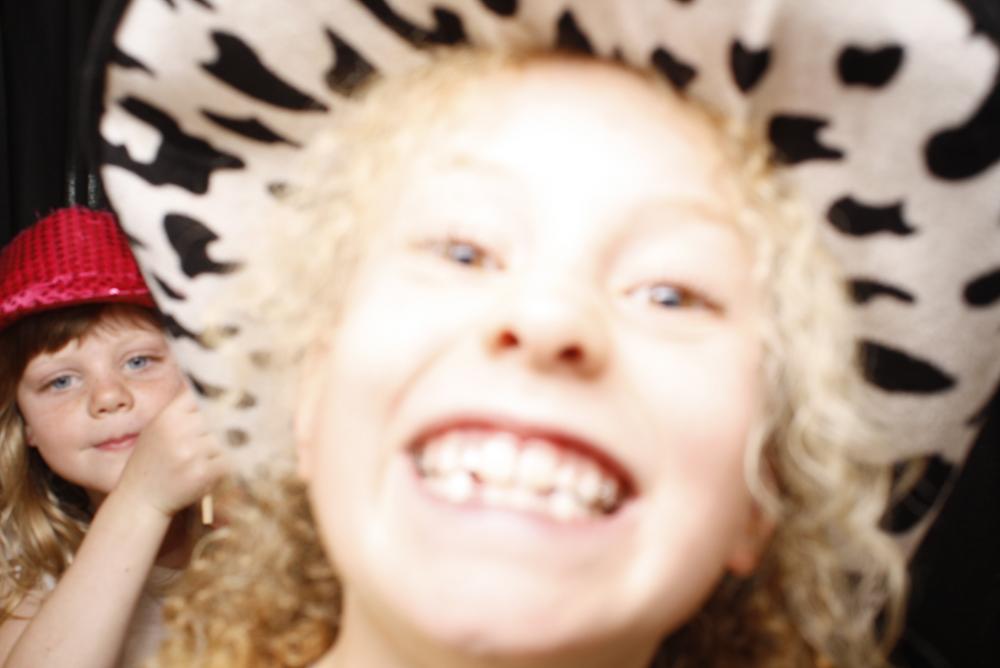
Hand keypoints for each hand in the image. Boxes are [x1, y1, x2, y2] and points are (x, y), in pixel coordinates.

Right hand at [112, 384, 228, 518]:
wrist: (141, 499)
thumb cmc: (153, 461)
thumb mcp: (158, 428)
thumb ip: (181, 410)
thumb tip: (209, 386)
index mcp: (168, 417)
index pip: (202, 395)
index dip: (216, 399)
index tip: (228, 402)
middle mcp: (179, 432)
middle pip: (219, 416)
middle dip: (224, 426)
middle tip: (230, 431)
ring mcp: (192, 453)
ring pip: (226, 438)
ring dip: (226, 446)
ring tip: (215, 454)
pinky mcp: (204, 473)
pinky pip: (229, 460)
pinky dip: (226, 463)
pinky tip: (215, 468)